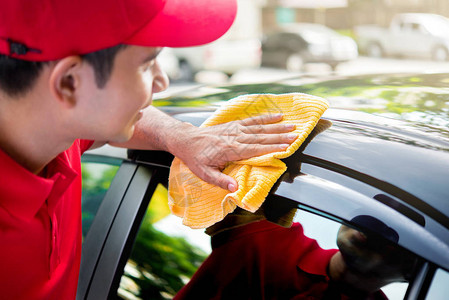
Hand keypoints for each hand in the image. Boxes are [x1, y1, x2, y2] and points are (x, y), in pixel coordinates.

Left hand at [170, 114, 296, 191]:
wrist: (186, 140)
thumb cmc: (196, 159)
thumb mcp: (204, 174)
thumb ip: (220, 181)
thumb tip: (235, 189)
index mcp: (230, 150)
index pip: (255, 149)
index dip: (272, 148)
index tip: (286, 147)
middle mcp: (235, 137)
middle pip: (261, 137)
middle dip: (280, 136)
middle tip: (296, 135)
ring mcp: (235, 129)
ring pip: (260, 127)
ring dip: (277, 126)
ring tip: (292, 125)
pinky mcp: (234, 124)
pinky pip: (253, 120)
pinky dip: (266, 117)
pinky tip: (278, 115)